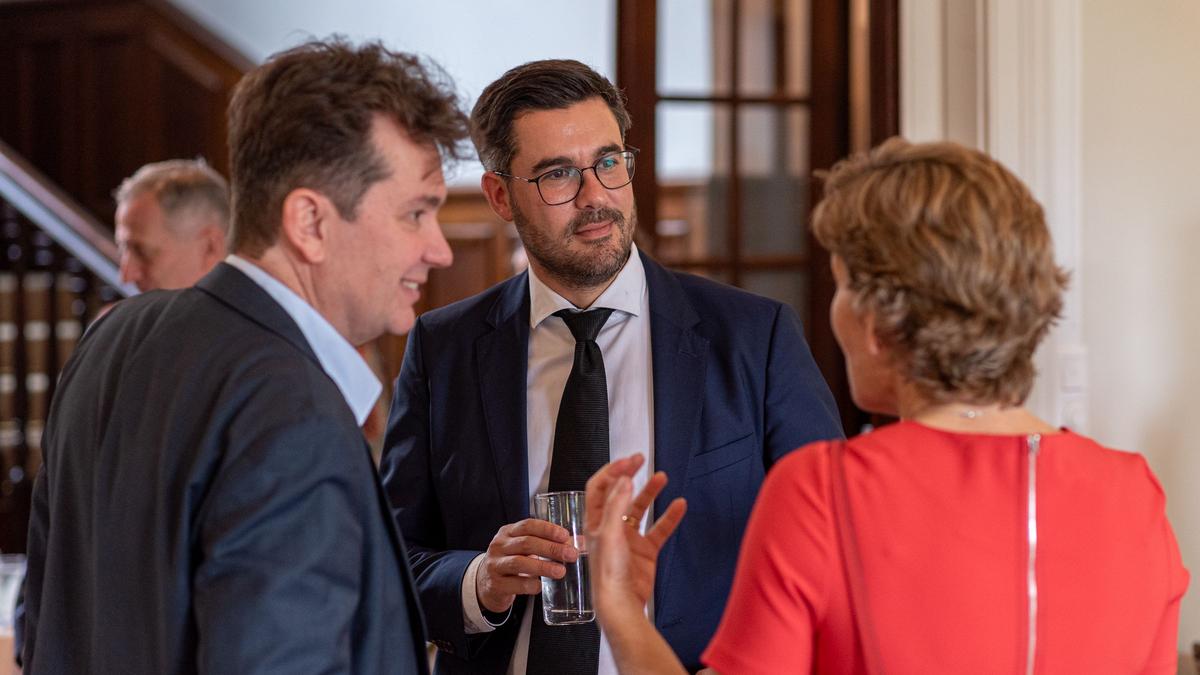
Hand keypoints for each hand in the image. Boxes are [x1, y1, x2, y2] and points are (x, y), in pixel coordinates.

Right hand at [476, 518, 578, 613]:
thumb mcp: (525, 549)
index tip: (565, 536)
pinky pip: (515, 584)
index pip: (528, 525)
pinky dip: (530, 585)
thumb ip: (549, 544)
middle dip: (551, 548)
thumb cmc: (511, 562)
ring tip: (560, 571)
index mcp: (508, 532)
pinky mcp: (495, 585)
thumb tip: (580, 543)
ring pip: (519, 563)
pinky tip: (541, 586)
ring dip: (543, 567)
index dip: (547, 529)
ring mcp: (495, 565)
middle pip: (526, 543)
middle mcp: (499, 546)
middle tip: (570, 555)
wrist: (486, 584)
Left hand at [586, 455, 686, 621]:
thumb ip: (617, 504)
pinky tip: (679, 505)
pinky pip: (659, 529)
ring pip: (640, 508)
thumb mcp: (609, 533)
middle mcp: (610, 526)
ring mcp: (628, 538)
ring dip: (650, 492)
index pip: (599, 487)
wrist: (622, 602)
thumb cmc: (609, 571)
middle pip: (619, 493)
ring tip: (662, 476)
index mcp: (595, 521)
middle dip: (629, 474)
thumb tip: (625, 478)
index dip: (612, 471)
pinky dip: (669, 517)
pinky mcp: (645, 551)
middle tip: (641, 459)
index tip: (628, 461)